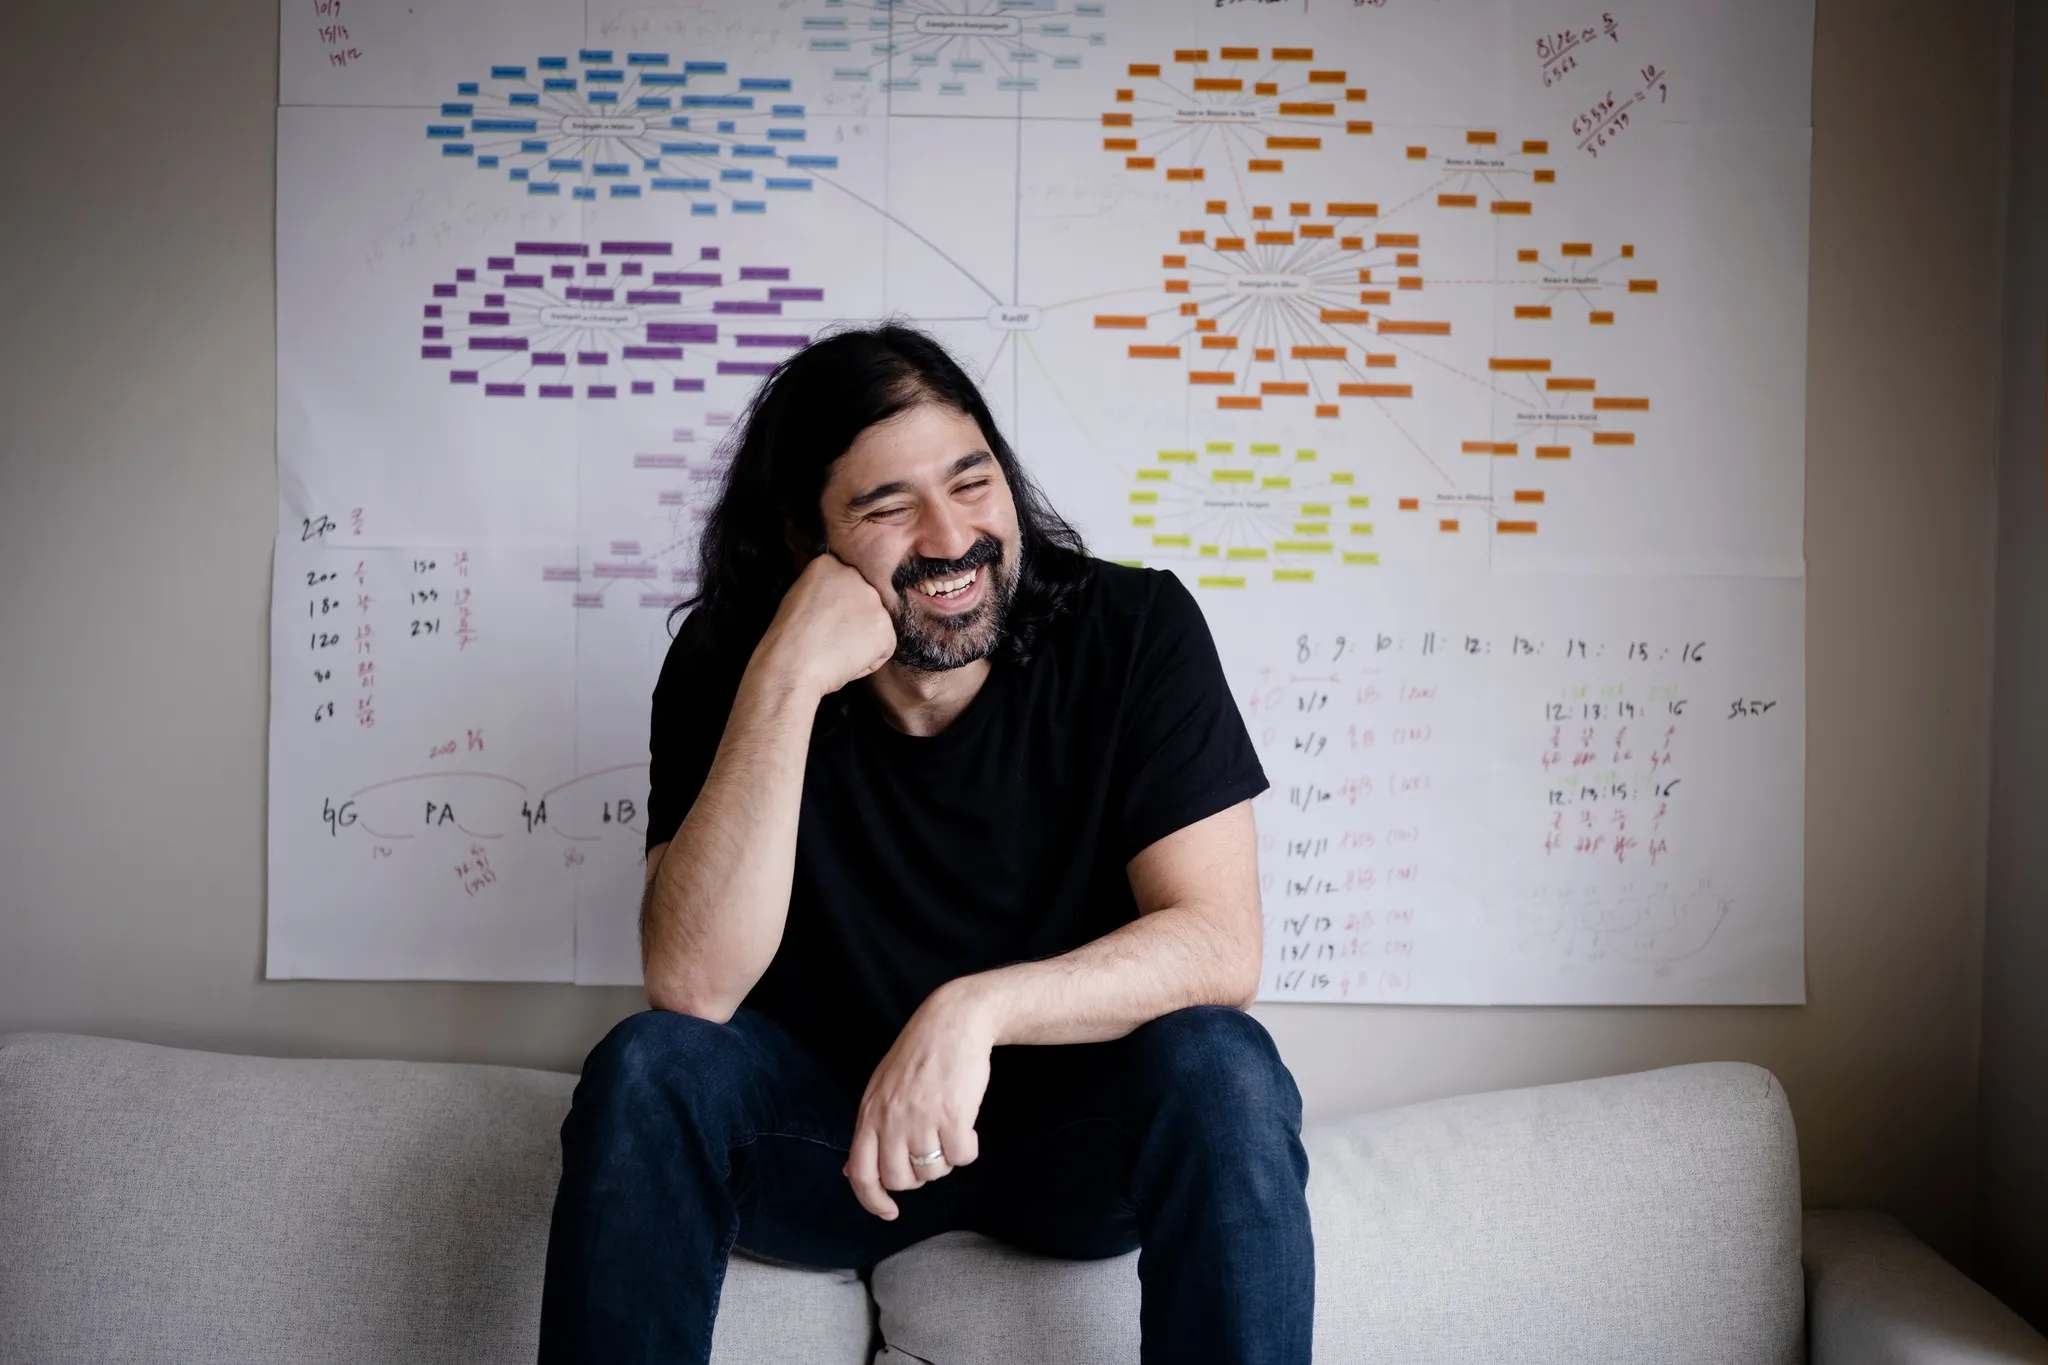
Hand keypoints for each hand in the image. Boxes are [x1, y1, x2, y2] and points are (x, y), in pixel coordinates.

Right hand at [756, 553, 894, 697]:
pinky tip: (848, 661)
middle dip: (854, 617)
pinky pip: (885, 646)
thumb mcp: (799, 597)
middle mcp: (854, 575)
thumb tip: (841, 600)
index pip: (846, 581)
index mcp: (828, 563)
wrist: (792, 666)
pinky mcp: (885, 627)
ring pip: (877, 622)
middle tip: (832, 636)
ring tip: (837, 650)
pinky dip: (871, 659)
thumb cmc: (787, 640)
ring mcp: (872, 600)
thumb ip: (824, 589)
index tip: (823, 618)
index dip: (838, 604)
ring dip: (864, 637)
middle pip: (864, 598)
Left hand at [843, 986, 994, 1219]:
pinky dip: (968, 1148)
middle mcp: (892, 1119)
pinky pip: (962, 1157)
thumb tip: (850, 1172)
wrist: (953, 1020)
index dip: (873, 1201)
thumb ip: (868, 1131)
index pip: (861, 1173)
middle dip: (919, 1176)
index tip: (889, 1212)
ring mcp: (922, 1118)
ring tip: (949, 1131)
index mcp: (870, 1113)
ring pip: (934, 1172)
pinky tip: (967, 1126)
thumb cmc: (919, 1054)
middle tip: (930, 1152)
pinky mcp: (954, 1115)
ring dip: (946, 1160)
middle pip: (901, 1179)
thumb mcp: (881, 1088)